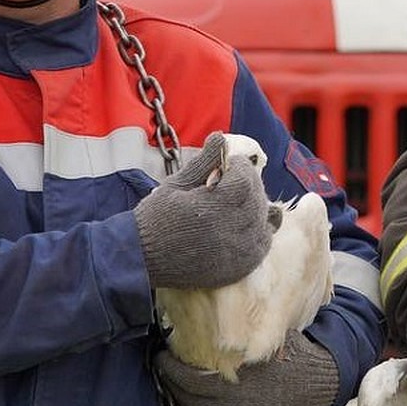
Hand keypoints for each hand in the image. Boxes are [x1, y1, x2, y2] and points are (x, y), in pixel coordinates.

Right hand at [133, 132, 273, 288]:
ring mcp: (235, 253)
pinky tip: (248, 224)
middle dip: (250, 184)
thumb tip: (220, 136)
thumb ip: (203, 161)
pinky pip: (262, 246)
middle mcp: (228, 232)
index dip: (241, 167)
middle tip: (235, 180)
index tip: (230, 164)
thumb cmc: (156, 218)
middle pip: (257, 199)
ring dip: (257, 206)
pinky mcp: (237, 269)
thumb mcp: (176, 184)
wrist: (142, 259)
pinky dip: (261, 232)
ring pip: (264, 222)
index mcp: (211, 208)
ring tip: (240, 201)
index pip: (246, 180)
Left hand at [155, 330, 338, 405]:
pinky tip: (193, 396)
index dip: (169, 368)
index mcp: (238, 379)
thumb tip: (213, 294)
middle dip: (170, 381)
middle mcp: (236, 405)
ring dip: (181, 397)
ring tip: (172, 379)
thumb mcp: (266, 333)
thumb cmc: (291, 350)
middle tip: (160, 364)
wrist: (319, 382)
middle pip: (189, 397)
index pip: (189, 378)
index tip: (159, 353)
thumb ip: (241, 326)